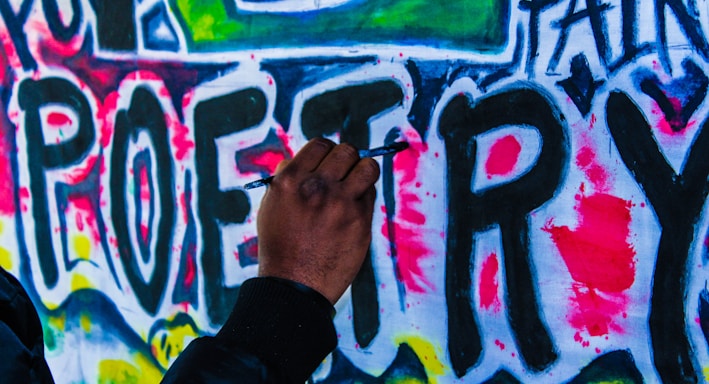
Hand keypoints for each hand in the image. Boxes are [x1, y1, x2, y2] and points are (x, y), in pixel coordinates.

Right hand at [256, 138, 379, 303]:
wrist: (294, 285)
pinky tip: (353, 207)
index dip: (326, 151)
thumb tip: (301, 157)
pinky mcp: (360, 220)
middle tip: (343, 173)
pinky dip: (365, 195)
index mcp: (290, 180)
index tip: (328, 162)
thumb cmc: (280, 245)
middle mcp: (316, 187)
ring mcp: (341, 203)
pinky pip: (371, 193)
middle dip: (347, 158)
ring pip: (368, 166)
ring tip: (356, 183)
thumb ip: (288, 178)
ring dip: (363, 171)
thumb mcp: (272, 205)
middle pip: (346, 151)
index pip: (320, 144)